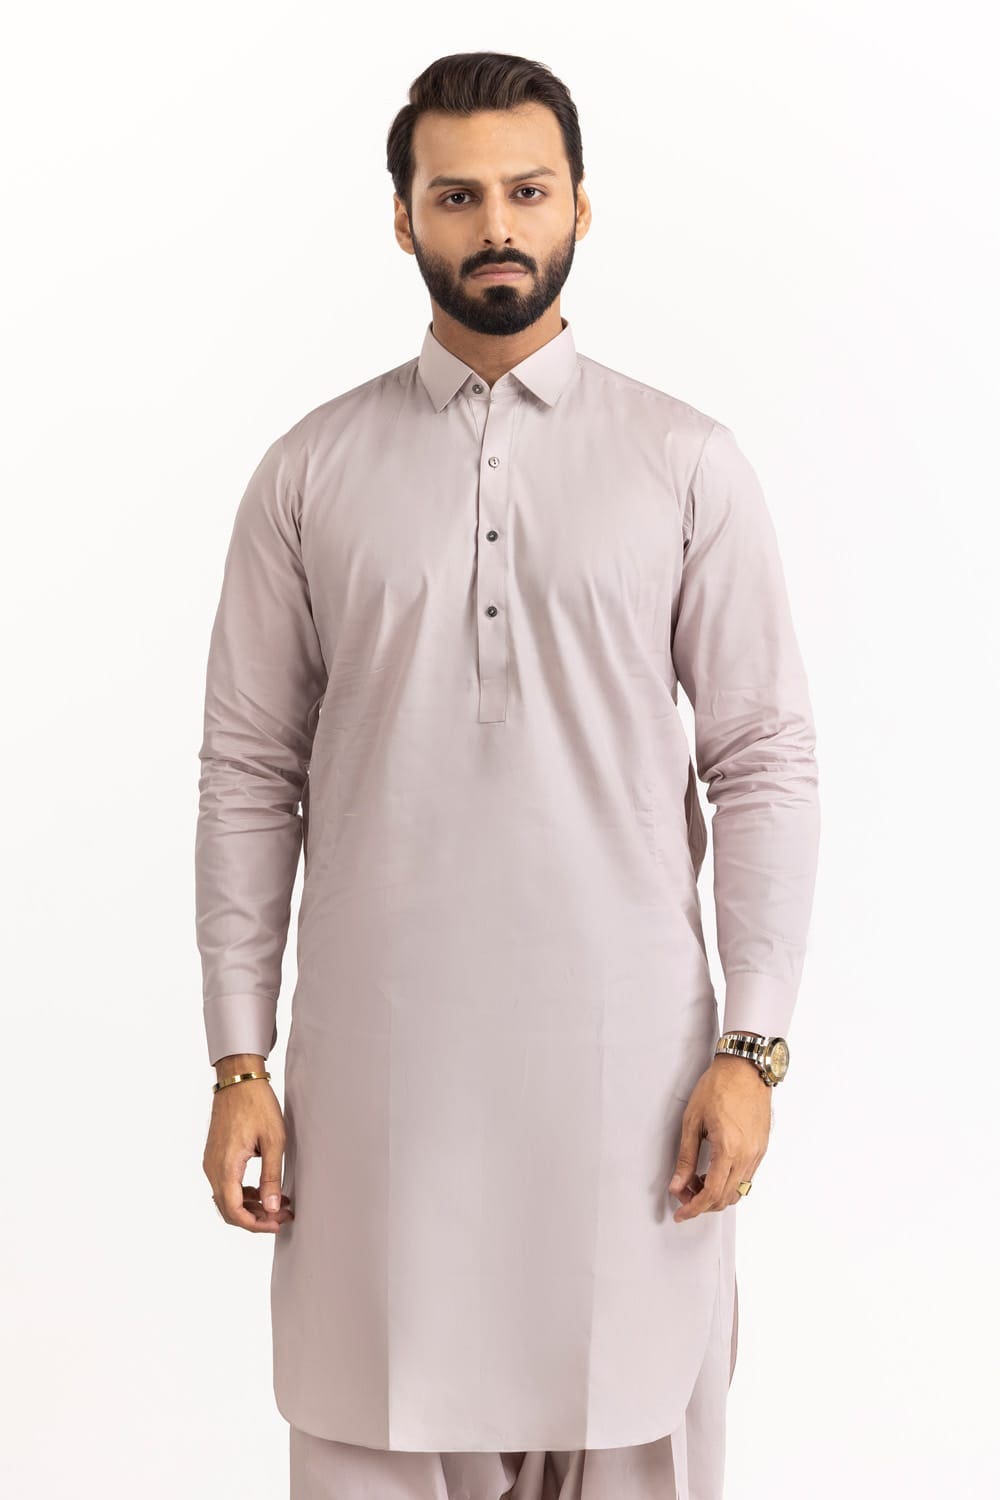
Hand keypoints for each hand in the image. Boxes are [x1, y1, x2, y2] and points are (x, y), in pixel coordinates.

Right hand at [203, 1078, 294, 1233]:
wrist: (239, 1079)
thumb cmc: (257, 1104)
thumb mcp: (273, 1140)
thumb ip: (271, 1177)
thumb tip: (271, 1209)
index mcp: (226, 1167)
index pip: (234, 1212)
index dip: (256, 1225)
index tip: (277, 1223)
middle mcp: (213, 1168)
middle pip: (228, 1210)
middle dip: (256, 1218)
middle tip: (282, 1215)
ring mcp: (211, 1162)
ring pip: (226, 1199)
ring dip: (251, 1206)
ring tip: (278, 1203)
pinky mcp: (215, 1156)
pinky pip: (225, 1185)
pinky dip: (244, 1193)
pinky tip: (264, 1189)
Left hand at [668, 1055, 772, 1221]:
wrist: (745, 1068)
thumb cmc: (718, 1087)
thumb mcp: (692, 1121)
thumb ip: (685, 1157)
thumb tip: (677, 1185)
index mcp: (728, 1149)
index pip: (711, 1193)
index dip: (694, 1209)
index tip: (680, 1214)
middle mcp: (747, 1156)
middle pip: (725, 1198)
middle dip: (702, 1204)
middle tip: (683, 1195)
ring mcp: (757, 1153)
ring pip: (738, 1191)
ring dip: (716, 1194)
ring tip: (695, 1181)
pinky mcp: (761, 1148)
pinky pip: (746, 1178)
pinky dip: (728, 1183)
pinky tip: (712, 1171)